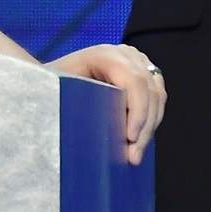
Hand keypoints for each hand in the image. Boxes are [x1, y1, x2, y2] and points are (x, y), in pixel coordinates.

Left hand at [46, 43, 166, 164]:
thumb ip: (60, 96)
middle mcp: (125, 54)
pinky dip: (151, 120)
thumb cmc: (53, 84)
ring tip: (134, 154)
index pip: (134, 81)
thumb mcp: (55, 87)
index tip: (130, 138)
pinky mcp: (144, 73)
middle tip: (133, 156)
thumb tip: (71, 118)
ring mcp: (138, 62)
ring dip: (150, 127)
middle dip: (144, 127)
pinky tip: (138, 139)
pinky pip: (157, 97)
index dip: (137, 111)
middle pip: (149, 91)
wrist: (56, 76)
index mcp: (104, 54)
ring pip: (157, 96)